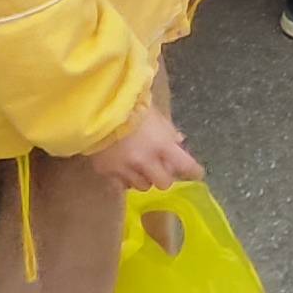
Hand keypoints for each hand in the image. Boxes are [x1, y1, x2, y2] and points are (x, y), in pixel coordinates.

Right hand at [84, 104, 204, 191]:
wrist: (96, 108)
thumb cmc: (130, 106)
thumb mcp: (156, 115)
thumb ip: (169, 132)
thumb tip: (179, 142)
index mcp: (162, 146)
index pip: (185, 165)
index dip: (194, 171)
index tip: (197, 173)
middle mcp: (145, 162)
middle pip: (164, 183)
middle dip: (164, 176)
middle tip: (161, 169)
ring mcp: (125, 170)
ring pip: (142, 186)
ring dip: (144, 178)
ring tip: (139, 167)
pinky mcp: (107, 172)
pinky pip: (120, 183)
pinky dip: (124, 178)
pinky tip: (122, 167)